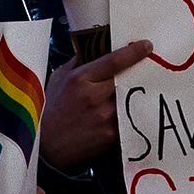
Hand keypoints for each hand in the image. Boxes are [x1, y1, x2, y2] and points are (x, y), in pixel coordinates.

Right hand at [39, 39, 152, 168]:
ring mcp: (105, 117)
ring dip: (137, 94)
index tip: (147, 46)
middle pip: (128, 79)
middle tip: (148, 69)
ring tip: (143, 90)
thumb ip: (77, 63)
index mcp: (80, 79)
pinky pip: (129, 118)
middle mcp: (94, 96)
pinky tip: (134, 111)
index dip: (133, 52)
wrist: (45, 147)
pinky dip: (132, 113)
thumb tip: (95, 48)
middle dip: (139, 73)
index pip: (113, 61)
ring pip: (131, 99)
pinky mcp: (112, 134)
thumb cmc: (50, 110)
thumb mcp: (58, 79)